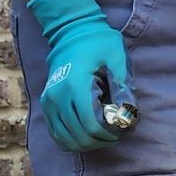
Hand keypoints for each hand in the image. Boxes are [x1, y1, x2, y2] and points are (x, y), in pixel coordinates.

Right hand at [27, 0, 132, 151]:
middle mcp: (58, 97)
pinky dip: (73, 140)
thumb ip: (123, 86)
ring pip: (67, 140)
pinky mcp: (46, 105)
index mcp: (76, 86)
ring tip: (105, 133)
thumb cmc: (98, 43)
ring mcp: (49, 102)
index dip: (110, 133)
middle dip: (103, 140)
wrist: (72, 32)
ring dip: (89, 143)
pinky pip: (56, 135)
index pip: (91, 125)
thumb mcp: (117, 58)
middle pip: (80, 136)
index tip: (124, 128)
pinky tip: (88, 134)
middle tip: (118, 133)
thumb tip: (128, 115)